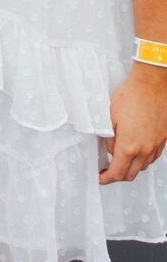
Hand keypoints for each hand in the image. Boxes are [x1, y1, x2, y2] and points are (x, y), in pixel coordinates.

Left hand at [99, 62, 166, 184]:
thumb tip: (110, 149)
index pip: (117, 172)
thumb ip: (108, 138)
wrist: (153, 83)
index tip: (101, 178)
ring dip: (132, 168)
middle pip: (132, 174)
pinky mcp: (163, 139)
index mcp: (129, 146)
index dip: (107, 179)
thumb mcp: (109, 116)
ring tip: (121, 160)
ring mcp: (156, 145)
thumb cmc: (131, 95)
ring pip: (143, 166)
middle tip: (109, 171)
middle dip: (119, 176)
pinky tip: (137, 151)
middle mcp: (144, 150)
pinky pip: (152, 157)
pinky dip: (143, 159)